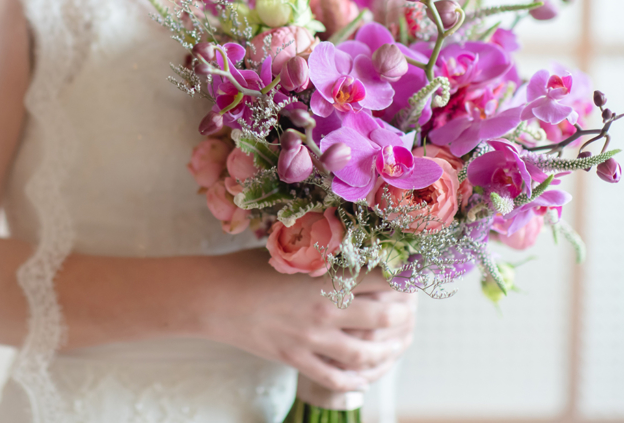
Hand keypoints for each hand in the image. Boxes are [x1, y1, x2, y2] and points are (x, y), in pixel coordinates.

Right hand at [202, 248, 416, 392]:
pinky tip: (365, 375)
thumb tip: (351, 243)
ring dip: (389, 351)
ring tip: (396, 345)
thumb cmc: (246, 267)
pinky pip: (336, 378)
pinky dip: (357, 380)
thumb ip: (321, 252)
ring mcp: (312, 339)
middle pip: (384, 318)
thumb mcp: (288, 250)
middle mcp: (325, 310)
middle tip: (409, 311)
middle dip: (405, 315)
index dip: (404, 277)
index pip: (383, 278)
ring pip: (366, 353)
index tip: (411, 274)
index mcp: (324, 277)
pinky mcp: (297, 359)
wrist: (212, 297)